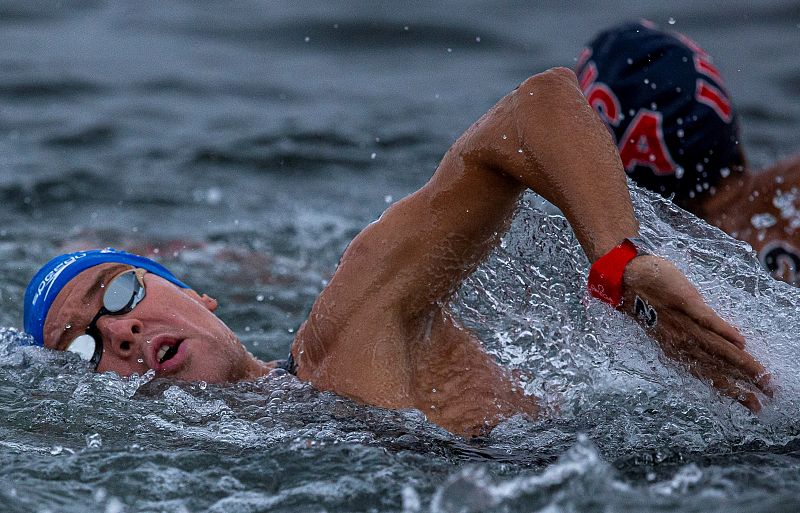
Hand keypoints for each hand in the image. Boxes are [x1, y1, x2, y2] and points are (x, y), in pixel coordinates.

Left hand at [621, 255, 771, 411]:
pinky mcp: (684, 301)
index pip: (710, 376)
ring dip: (741, 362)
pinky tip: (740, 342)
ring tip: (762, 376)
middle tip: (768, 396)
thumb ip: (696, 337)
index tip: (754, 405)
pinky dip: (723, 330)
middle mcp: (681, 342)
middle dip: (745, 383)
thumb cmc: (646, 302)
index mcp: (678, 350)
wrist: (625, 279)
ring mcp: (683, 322)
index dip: (733, 391)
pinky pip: (706, 319)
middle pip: (718, 366)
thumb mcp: (669, 327)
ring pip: (716, 347)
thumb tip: (730, 344)